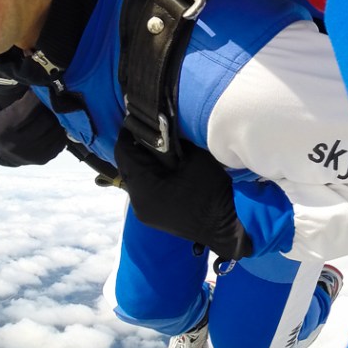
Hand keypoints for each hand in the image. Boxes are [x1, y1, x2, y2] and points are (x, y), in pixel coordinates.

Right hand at [0, 89, 69, 166]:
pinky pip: (61, 141)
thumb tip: (28, 70)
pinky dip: (62, 129)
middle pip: (44, 120)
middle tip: (57, 91)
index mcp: (3, 128)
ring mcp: (31, 154)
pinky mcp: (43, 159)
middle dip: (52, 104)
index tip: (46, 82)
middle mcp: (16, 144)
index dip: (38, 95)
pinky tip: (59, 120)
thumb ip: (11, 91)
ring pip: (55, 130)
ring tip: (60, 104)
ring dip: (60, 116)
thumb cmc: (1, 118)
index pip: (27, 109)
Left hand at [112, 131, 253, 260]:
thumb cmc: (211, 193)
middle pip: (126, 165)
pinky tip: (163, 167)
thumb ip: (173, 142)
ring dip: (142, 161)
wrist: (223, 229)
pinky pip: (142, 188)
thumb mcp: (195, 159)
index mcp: (144, 188)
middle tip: (151, 130)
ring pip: (134, 177)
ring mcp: (142, 210)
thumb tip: (161, 128)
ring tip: (158, 147)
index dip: (129, 133)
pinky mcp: (150, 214)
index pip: (124, 153)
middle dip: (136, 146)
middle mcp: (136, 201)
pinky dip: (148, 174)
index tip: (139, 118)